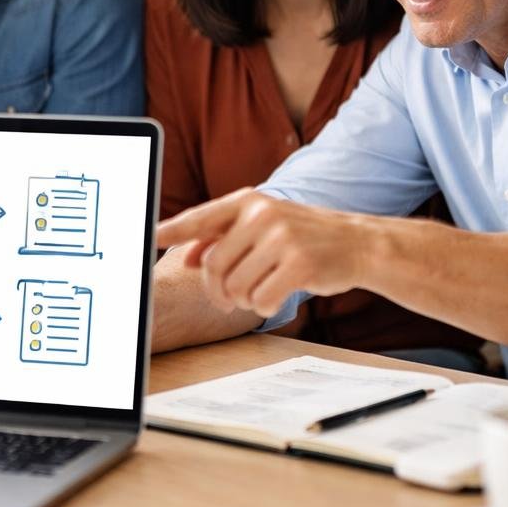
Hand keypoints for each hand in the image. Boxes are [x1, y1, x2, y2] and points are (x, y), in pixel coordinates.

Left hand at [155, 188, 377, 317]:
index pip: (200, 218)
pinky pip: (261, 299)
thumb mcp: (264, 225)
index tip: (149, 237)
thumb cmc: (304, 236)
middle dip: (216, 290)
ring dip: (242, 300)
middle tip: (226, 300)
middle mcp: (263, 214)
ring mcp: (282, 238)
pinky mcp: (300, 264)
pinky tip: (277, 295)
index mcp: (248, 200)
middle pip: (213, 265)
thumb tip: (186, 256)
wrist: (358, 243)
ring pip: (236, 286)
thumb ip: (224, 236)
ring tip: (259, 291)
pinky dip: (264, 306)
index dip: (172, 231)